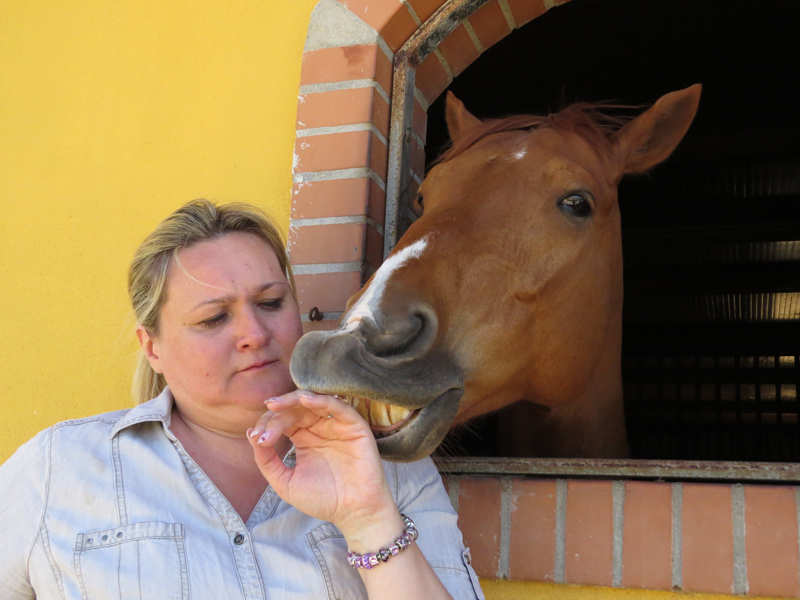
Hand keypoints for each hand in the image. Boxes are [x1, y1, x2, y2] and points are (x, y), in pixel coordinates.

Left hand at [247, 391, 402, 547]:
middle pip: (295, 409)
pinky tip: (305, 401)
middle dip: (277, 413)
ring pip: (314, 402)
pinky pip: (338, 407)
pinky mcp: (355, 426)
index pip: (283, 420)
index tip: (258, 438)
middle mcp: (320, 428)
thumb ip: (267, 461)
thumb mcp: (285, 482)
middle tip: (265, 422)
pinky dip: (322, 401)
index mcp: (303, 438)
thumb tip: (250, 434)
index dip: (268, 424)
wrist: (353, 514)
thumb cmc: (322, 499)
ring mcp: (337, 425)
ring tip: (276, 405)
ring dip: (293, 400)